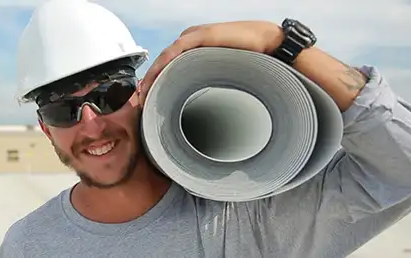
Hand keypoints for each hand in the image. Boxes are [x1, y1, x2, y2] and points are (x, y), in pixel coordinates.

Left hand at [138, 21, 283, 105]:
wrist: (269, 43)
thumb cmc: (251, 62)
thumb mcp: (224, 77)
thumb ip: (210, 87)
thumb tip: (206, 111)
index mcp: (192, 52)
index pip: (166, 68)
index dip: (155, 85)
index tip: (147, 104)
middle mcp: (189, 43)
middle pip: (162, 65)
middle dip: (149, 84)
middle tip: (141, 104)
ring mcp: (192, 38)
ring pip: (163, 60)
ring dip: (151, 78)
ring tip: (144, 97)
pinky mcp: (198, 36)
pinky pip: (173, 52)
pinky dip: (161, 67)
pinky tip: (154, 81)